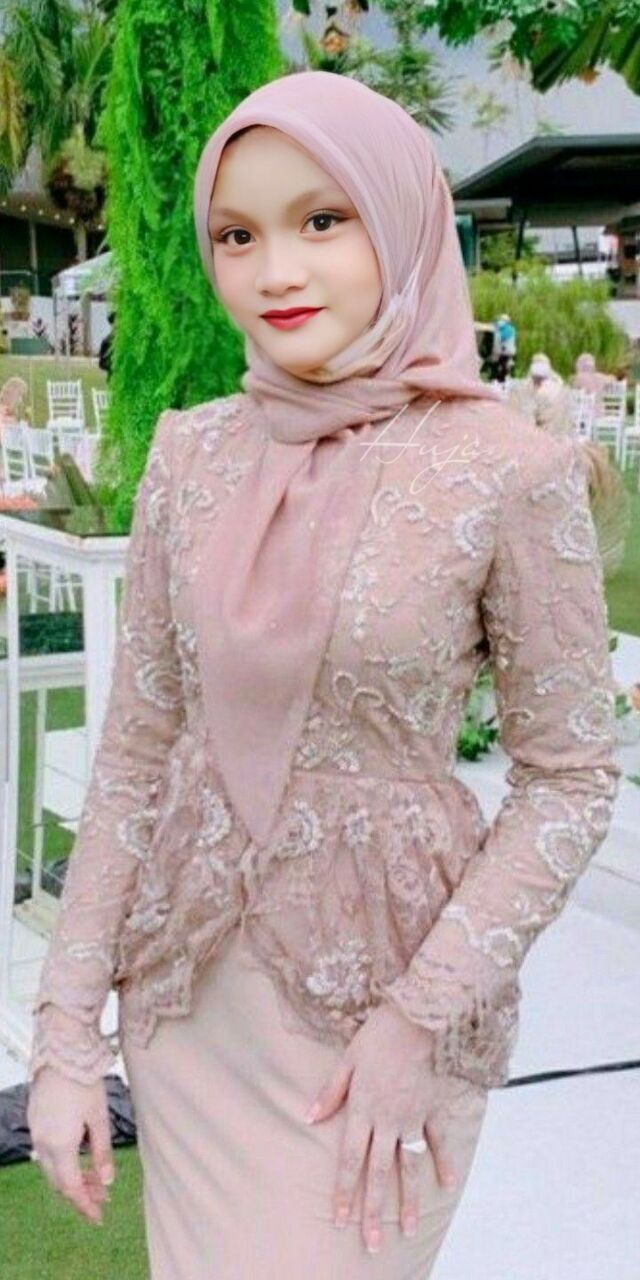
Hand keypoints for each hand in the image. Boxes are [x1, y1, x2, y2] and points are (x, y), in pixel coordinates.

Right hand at [27, 1064, 113, 1224]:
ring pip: (52, 1167)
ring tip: (96, 1178)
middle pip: (59, 1181)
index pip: (70, 1188)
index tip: (99, 1216)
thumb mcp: (99, 1118)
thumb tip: (108, 1180)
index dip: (85, 1204)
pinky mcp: (35, 1119)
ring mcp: (36, 1131)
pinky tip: (79, 1156)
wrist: (62, 1051)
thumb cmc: (84, 1082)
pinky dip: (63, 1160)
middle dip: (80, 1193)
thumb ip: (102, 1152)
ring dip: (72, 1176)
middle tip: (103, 1197)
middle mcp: (43, 1143)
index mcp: (60, 1145)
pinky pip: (46, 1151)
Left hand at [303, 1000, 456, 1254]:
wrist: (419, 1017)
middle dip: (373, 1210)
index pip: (351, 1160)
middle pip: (379, 1172)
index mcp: (363, 1109)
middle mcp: (388, 1120)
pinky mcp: (434, 1108)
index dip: (345, 1191)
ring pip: (410, 1166)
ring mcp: (414, 1117)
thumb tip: (309, 1117)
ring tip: (407, 1229)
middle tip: (373, 1243)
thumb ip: (330, 1092)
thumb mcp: (347, 1059)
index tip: (341, 1220)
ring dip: (408, 1200)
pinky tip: (446, 1185)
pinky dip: (444, 1162)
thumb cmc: (379, 1035)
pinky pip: (440, 1141)